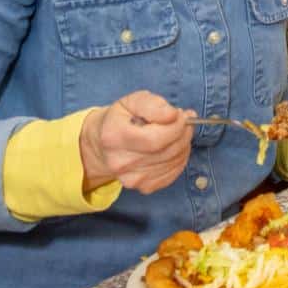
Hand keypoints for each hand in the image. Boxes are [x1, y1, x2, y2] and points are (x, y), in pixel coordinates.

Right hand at [79, 91, 193, 194]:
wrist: (104, 144)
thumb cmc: (121, 119)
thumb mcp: (133, 101)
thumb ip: (153, 104)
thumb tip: (173, 115)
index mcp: (113, 137)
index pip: (156, 138)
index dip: (176, 126)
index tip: (179, 115)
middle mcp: (120, 162)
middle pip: (167, 151)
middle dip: (183, 133)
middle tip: (184, 122)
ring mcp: (131, 178)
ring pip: (174, 162)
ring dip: (184, 145)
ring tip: (176, 133)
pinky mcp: (143, 187)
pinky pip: (173, 173)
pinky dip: (180, 158)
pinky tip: (173, 148)